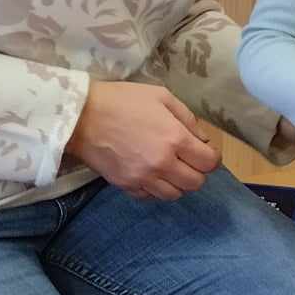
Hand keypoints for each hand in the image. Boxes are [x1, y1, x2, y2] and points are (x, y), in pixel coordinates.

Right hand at [66, 80, 219, 200]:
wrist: (81, 116)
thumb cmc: (122, 101)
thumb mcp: (161, 96)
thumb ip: (187, 118)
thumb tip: (202, 139)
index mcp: (174, 138)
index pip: (209, 162)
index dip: (212, 157)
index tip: (206, 151)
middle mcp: (162, 164)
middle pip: (195, 183)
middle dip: (198, 172)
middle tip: (189, 160)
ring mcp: (143, 178)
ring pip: (174, 195)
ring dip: (177, 183)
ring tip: (170, 168)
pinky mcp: (126, 186)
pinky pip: (151, 197)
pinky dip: (156, 189)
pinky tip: (151, 175)